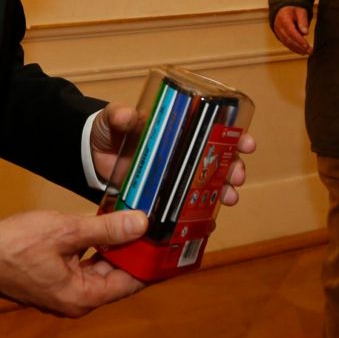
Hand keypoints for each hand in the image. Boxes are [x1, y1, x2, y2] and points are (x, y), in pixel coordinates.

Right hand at [0, 208, 147, 317]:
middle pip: (118, 278)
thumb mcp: (67, 233)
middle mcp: (78, 301)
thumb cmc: (20, 245)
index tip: (169, 246)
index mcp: (83, 297)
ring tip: (138, 226)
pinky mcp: (56, 281)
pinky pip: (87, 268)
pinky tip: (108, 231)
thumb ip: (106, 230)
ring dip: (118, 251)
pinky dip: (99, 251)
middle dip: (135, 254)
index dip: (151, 264)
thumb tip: (141, 224)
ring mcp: (66, 293)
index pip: (130, 283)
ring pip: (102, 271)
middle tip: (156, 229)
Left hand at [90, 103, 258, 205]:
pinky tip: (208, 221)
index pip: (214, 129)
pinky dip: (201, 214)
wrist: (92, 154)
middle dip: (234, 167)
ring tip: (229, 198)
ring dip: (224, 191)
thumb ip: (119, 116)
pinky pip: (187, 206)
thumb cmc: (110, 130)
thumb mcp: (114, 118)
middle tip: (237, 175)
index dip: (235, 135)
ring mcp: (175, 176)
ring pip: (209, 184)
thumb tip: (127, 116)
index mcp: (178, 129)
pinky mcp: (163, 196)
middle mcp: (183, 152)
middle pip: (219, 159)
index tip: (246, 143)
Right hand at [271, 6, 312, 55]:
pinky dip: (294, 49)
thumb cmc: (294, 10)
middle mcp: (279, 27)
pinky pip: (287, 44)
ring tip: (308, 53)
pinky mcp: (280, 37)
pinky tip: (302, 52)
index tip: (306, 45)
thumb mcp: (300, 11)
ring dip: (297, 49)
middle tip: (310, 51)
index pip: (291, 31)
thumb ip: (303, 21)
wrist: (284, 11)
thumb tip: (305, 33)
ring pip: (287, 43)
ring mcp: (278, 33)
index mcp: (283, 19)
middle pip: (289, 39)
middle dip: (299, 46)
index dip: (298, 39)